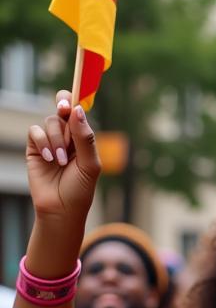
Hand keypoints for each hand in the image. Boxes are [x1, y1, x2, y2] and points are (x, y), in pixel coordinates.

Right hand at [26, 91, 100, 224]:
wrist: (60, 209)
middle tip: (64, 109)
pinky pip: (35, 132)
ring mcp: (51, 141)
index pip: (80, 113)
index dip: (77, 101)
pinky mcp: (35, 147)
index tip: (76, 98)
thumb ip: (85, 139)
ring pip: (51, 122)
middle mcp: (68, 137)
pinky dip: (43, 143)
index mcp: (84, 139)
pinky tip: (50, 159)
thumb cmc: (80, 190)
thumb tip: (78, 111)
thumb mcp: (90, 165)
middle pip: (63, 109)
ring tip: (62, 161)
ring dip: (57, 139)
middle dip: (63, 105)